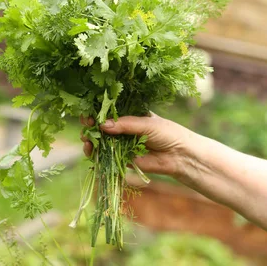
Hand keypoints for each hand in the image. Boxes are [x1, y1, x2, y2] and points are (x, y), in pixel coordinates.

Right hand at [80, 113, 195, 177]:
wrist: (179, 156)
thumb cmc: (167, 133)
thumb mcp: (146, 124)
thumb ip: (125, 125)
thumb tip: (102, 125)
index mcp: (130, 113)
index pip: (110, 109)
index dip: (98, 109)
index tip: (88, 110)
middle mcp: (124, 127)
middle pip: (102, 124)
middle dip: (92, 124)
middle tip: (86, 124)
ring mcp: (122, 142)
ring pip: (101, 140)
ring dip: (91, 139)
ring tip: (86, 139)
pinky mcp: (123, 157)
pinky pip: (106, 155)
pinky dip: (96, 153)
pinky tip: (90, 151)